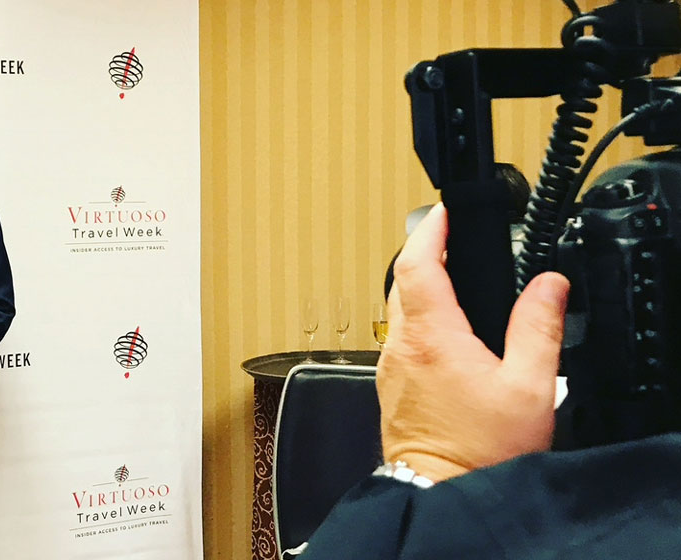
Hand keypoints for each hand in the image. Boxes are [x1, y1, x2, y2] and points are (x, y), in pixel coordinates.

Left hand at [378, 203, 569, 481]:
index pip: (415, 264)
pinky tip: (444, 334)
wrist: (443, 494)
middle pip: (401, 283)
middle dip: (423, 255)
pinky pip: (400, 341)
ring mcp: (390, 369)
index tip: (443, 213)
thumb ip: (538, 328)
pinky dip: (419, 323)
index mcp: (432, 338)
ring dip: (420, 290)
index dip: (428, 231)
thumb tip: (548, 285)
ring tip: (451, 281)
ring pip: (398, 313)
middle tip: (449, 240)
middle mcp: (401, 349)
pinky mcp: (390, 389)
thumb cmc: (480, 452)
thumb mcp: (530, 386)